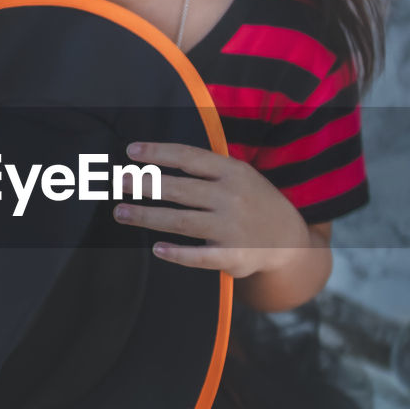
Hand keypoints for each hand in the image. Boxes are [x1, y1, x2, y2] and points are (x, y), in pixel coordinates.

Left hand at [113, 140, 310, 274]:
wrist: (290, 239)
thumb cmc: (253, 202)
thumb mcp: (240, 175)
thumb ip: (206, 169)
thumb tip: (157, 162)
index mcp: (232, 172)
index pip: (189, 157)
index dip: (158, 152)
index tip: (131, 152)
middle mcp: (232, 196)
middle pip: (179, 189)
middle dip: (145, 184)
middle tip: (119, 183)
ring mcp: (232, 227)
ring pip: (181, 221)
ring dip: (147, 216)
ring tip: (121, 212)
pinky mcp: (233, 255)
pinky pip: (199, 256)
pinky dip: (177, 253)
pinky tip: (157, 249)